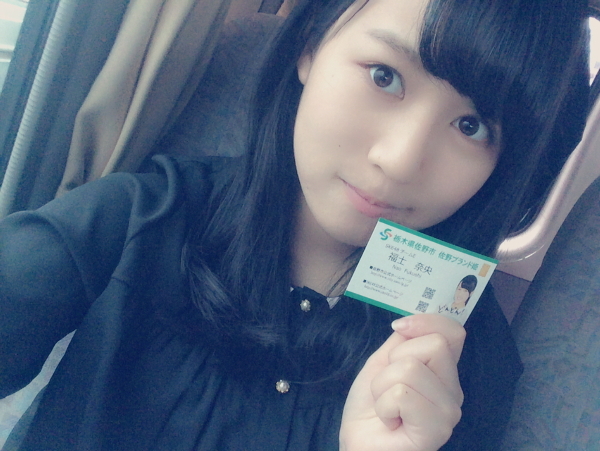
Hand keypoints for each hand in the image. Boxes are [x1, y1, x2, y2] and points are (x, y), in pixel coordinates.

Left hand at [339, 314, 465, 450]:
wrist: (359, 442)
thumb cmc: (371, 405)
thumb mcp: (383, 361)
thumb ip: (403, 340)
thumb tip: (409, 323)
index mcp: (444, 371)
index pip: (454, 331)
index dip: (426, 321)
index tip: (399, 329)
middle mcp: (453, 390)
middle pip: (435, 344)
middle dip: (395, 360)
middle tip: (388, 386)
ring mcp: (449, 411)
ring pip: (411, 368)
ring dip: (382, 386)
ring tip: (386, 407)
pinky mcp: (437, 430)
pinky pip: (402, 394)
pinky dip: (383, 405)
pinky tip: (390, 422)